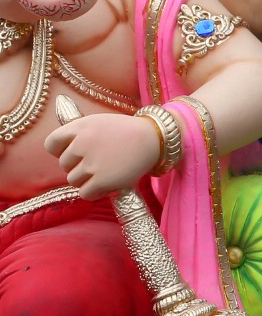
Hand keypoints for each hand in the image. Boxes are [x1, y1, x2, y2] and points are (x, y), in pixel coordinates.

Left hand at [45, 113, 162, 198]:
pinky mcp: (102, 180)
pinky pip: (85, 193)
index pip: (51, 144)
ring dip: (87, 180)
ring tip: (104, 174)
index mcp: (79, 127)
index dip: (60, 151)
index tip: (75, 153)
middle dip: (78, 166)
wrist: (155, 139)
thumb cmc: (128, 132)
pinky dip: (94, 192)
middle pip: (64, 164)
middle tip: (99, 163)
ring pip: (73, 180)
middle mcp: (82, 144)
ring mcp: (92, 163)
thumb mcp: (99, 122)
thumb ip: (79, 134)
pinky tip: (106, 186)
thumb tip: (64, 154)